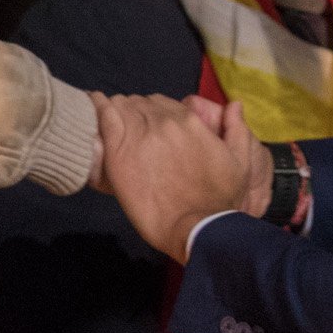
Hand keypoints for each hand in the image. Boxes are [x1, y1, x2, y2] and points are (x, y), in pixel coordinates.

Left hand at [95, 94, 268, 261]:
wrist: (197, 229)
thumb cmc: (219, 202)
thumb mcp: (240, 164)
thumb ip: (237, 131)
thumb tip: (235, 105)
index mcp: (191, 121)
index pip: (162, 103)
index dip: (153, 113)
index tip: (147, 127)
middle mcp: (165, 121)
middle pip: (140, 104)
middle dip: (133, 113)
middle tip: (127, 130)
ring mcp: (141, 134)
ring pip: (121, 106)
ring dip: (116, 112)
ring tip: (108, 122)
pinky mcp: (119, 149)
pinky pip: (103, 115)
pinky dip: (97, 107)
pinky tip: (92, 105)